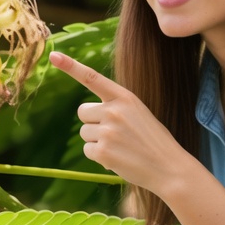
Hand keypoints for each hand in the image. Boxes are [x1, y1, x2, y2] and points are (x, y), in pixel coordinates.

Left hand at [48, 51, 188, 193]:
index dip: (71, 67)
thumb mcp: (138, 113)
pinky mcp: (103, 151)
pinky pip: (88, 150)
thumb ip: (114, 107)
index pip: (93, 78)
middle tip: (116, 133)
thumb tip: (85, 112)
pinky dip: (99, 156)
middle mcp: (114, 111)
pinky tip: (118, 158)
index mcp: (125, 98)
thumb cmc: (152, 141)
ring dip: (97, 141)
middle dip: (93, 122)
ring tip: (121, 147)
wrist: (170, 168)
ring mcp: (108, 131)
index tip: (54, 56)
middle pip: (82, 112)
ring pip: (84, 132)